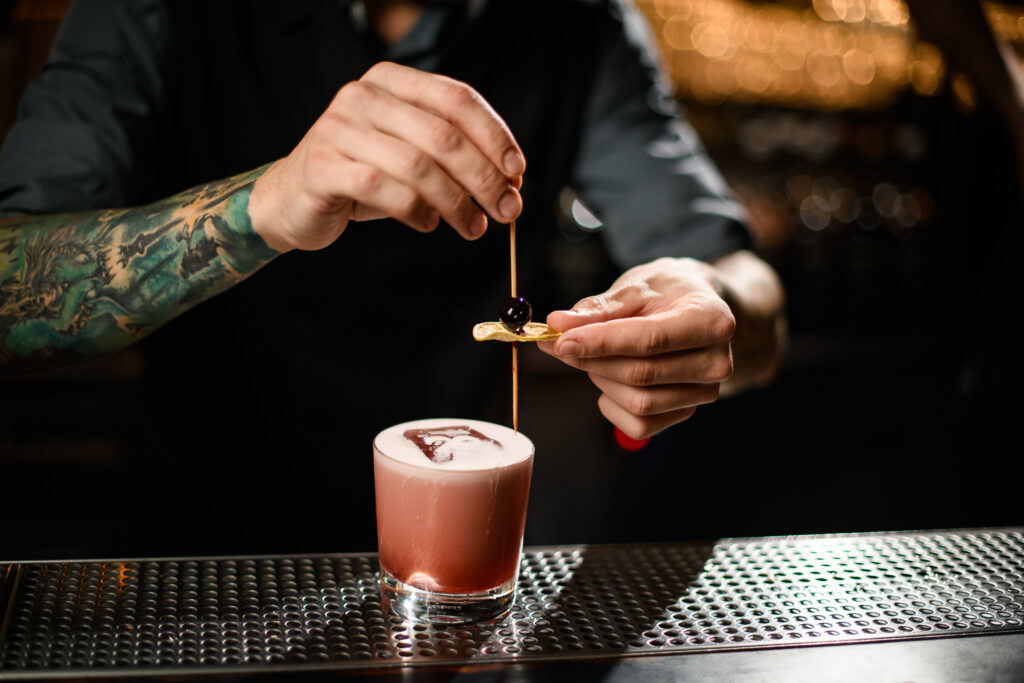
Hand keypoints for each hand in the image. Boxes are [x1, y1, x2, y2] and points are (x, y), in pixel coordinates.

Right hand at [249, 62, 524, 251]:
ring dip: (456, 202)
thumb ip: (453, 158)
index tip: (517, 172)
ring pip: (417, 166)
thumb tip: (510, 182)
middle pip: (442, 135)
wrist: (292, 198)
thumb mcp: (411, 156)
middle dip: (483, 177)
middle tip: (506, 209)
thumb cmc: (363, 176)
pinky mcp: (322, 167)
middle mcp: (363, 96)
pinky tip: (429, 225)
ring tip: (474, 227)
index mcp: (391, 82)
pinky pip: (385, 191)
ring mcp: (338, 129)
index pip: (456, 99)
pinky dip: (417, 212)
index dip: (494, 136)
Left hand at [538, 257, 736, 439]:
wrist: (696, 309)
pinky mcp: (686, 413)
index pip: (650, 340)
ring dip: (602, 379)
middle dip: (592, 360)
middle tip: (559, 343)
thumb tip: (559, 324)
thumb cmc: (667, 293)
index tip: (561, 340)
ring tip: (596, 354)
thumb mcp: (637, 287)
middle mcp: (716, 362)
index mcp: (712, 321)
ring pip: (638, 402)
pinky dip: (612, 403)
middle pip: (640, 374)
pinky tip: (611, 378)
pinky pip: (639, 424)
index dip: (601, 342)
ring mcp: (704, 393)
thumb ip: (600, 308)